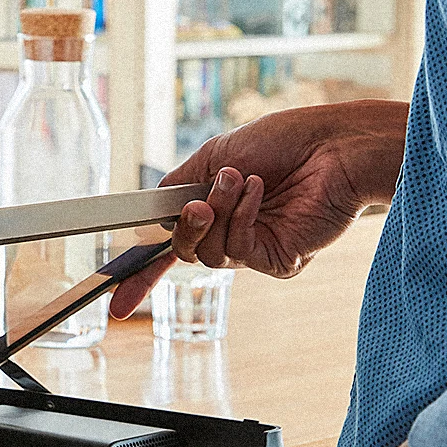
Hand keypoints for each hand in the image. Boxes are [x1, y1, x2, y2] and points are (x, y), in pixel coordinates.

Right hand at [108, 100, 407, 317]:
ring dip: (217, 212)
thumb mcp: (213, 156)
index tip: (115, 303)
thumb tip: (155, 213)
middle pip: (185, 252)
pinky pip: (238, 252)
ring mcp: (257, 250)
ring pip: (208, 255)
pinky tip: (258, 192)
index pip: (173, 248)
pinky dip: (241, 217)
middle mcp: (235, 234)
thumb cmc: (282, 142)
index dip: (142, 277)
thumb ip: (179, 187)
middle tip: (199, 201)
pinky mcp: (280, 261)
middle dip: (185, 226)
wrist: (330, 145)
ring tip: (237, 179)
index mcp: (216, 211)